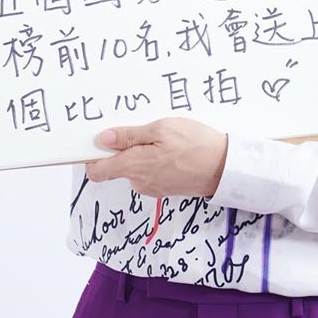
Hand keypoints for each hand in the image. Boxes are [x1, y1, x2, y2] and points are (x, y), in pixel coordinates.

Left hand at [84, 117, 228, 198]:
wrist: (225, 167)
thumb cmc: (195, 144)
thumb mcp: (161, 130)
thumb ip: (129, 136)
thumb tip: (103, 139)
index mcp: (133, 166)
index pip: (96, 171)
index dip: (92, 156)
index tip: (98, 140)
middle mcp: (139, 182)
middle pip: (117, 166)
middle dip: (124, 148)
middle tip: (143, 129)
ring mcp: (152, 188)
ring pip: (135, 168)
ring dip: (142, 153)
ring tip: (163, 138)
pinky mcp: (164, 188)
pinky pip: (150, 173)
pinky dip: (154, 161)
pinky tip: (172, 149)